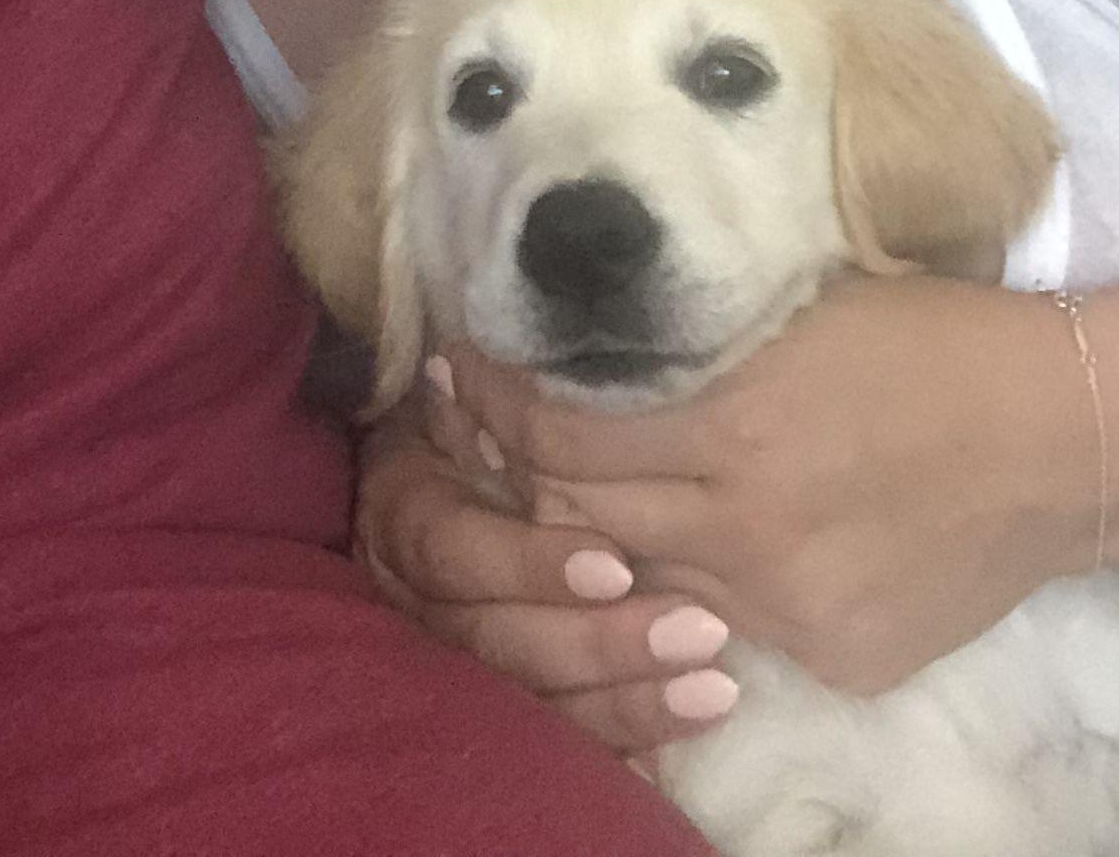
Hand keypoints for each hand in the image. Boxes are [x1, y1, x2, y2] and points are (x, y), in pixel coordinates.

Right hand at [352, 377, 745, 755]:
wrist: (420, 459)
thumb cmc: (461, 408)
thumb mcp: (460, 387)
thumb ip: (498, 401)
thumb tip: (555, 375)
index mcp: (404, 515)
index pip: (455, 554)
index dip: (530, 565)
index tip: (617, 564)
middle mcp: (417, 600)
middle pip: (500, 643)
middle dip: (603, 645)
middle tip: (702, 633)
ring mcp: (451, 658)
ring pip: (530, 701)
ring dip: (627, 702)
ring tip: (715, 690)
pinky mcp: (491, 700)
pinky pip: (551, 736)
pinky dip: (616, 743)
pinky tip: (680, 739)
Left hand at [446, 277, 1095, 699]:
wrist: (1063, 438)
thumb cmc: (928, 337)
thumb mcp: (794, 303)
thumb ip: (690, 339)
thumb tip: (577, 346)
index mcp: (736, 428)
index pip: (562, 433)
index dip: (501, 400)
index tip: (469, 363)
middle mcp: (748, 530)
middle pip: (580, 516)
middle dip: (523, 467)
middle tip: (491, 420)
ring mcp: (790, 608)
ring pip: (644, 575)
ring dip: (602, 529)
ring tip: (578, 475)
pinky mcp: (834, 657)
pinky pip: (728, 618)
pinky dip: (696, 574)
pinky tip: (700, 527)